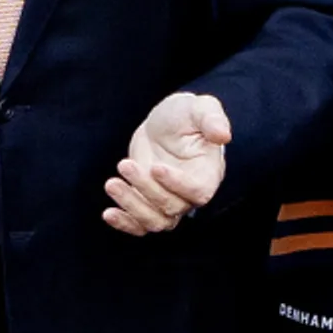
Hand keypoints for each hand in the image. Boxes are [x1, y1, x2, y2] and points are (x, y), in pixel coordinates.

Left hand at [106, 91, 231, 233]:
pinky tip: (108, 213)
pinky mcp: (149, 204)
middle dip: (145, 188)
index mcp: (208, 174)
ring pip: (155, 221)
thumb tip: (223, 134)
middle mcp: (190, 194)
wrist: (164, 125)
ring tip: (112, 184)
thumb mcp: (199, 108)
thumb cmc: (185, 115)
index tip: (155, 167)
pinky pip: (140, 225)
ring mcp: (169, 202)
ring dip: (131, 206)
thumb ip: (212, 118)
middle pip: (171, 207)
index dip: (177, 184)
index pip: (198, 191)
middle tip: (124, 164)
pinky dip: (125, 224)